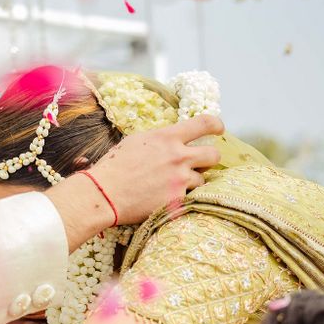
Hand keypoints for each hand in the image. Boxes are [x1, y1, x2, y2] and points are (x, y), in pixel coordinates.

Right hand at [88, 115, 222, 224]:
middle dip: (209, 158)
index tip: (219, 129)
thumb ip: (159, 140)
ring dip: (192, 182)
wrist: (104, 193)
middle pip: (213, 154)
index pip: (204, 123)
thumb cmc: (113, 166)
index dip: (216, 125)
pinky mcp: (177, 200)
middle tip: (200, 163)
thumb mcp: (136, 142)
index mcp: (167, 137)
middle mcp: (178, 157)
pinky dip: (180, 198)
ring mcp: (180, 180)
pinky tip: (165, 198)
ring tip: (172, 185)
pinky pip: (189, 197)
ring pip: (202, 179)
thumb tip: (170, 140)